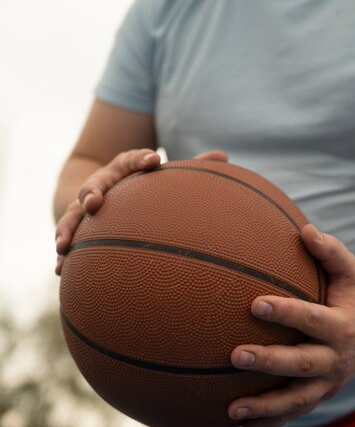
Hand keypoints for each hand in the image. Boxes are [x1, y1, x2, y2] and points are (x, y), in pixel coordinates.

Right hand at [55, 149, 227, 274]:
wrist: (105, 191)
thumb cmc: (143, 183)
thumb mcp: (162, 174)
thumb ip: (191, 168)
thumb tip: (223, 157)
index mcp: (124, 168)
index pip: (132, 159)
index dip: (142, 159)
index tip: (154, 161)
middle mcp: (102, 184)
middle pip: (94, 186)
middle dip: (91, 193)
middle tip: (93, 202)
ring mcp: (86, 205)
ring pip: (73, 215)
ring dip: (67, 228)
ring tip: (62, 244)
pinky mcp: (78, 226)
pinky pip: (69, 238)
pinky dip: (64, 254)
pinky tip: (60, 270)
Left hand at [228, 224, 354, 426]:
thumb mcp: (349, 268)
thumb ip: (329, 250)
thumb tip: (306, 229)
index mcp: (343, 325)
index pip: (312, 319)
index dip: (285, 312)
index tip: (255, 304)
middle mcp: (338, 358)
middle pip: (303, 363)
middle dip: (270, 362)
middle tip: (235, 356)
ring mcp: (330, 381)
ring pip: (298, 399)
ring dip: (266, 407)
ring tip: (233, 409)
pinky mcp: (322, 394)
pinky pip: (295, 412)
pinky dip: (271, 423)